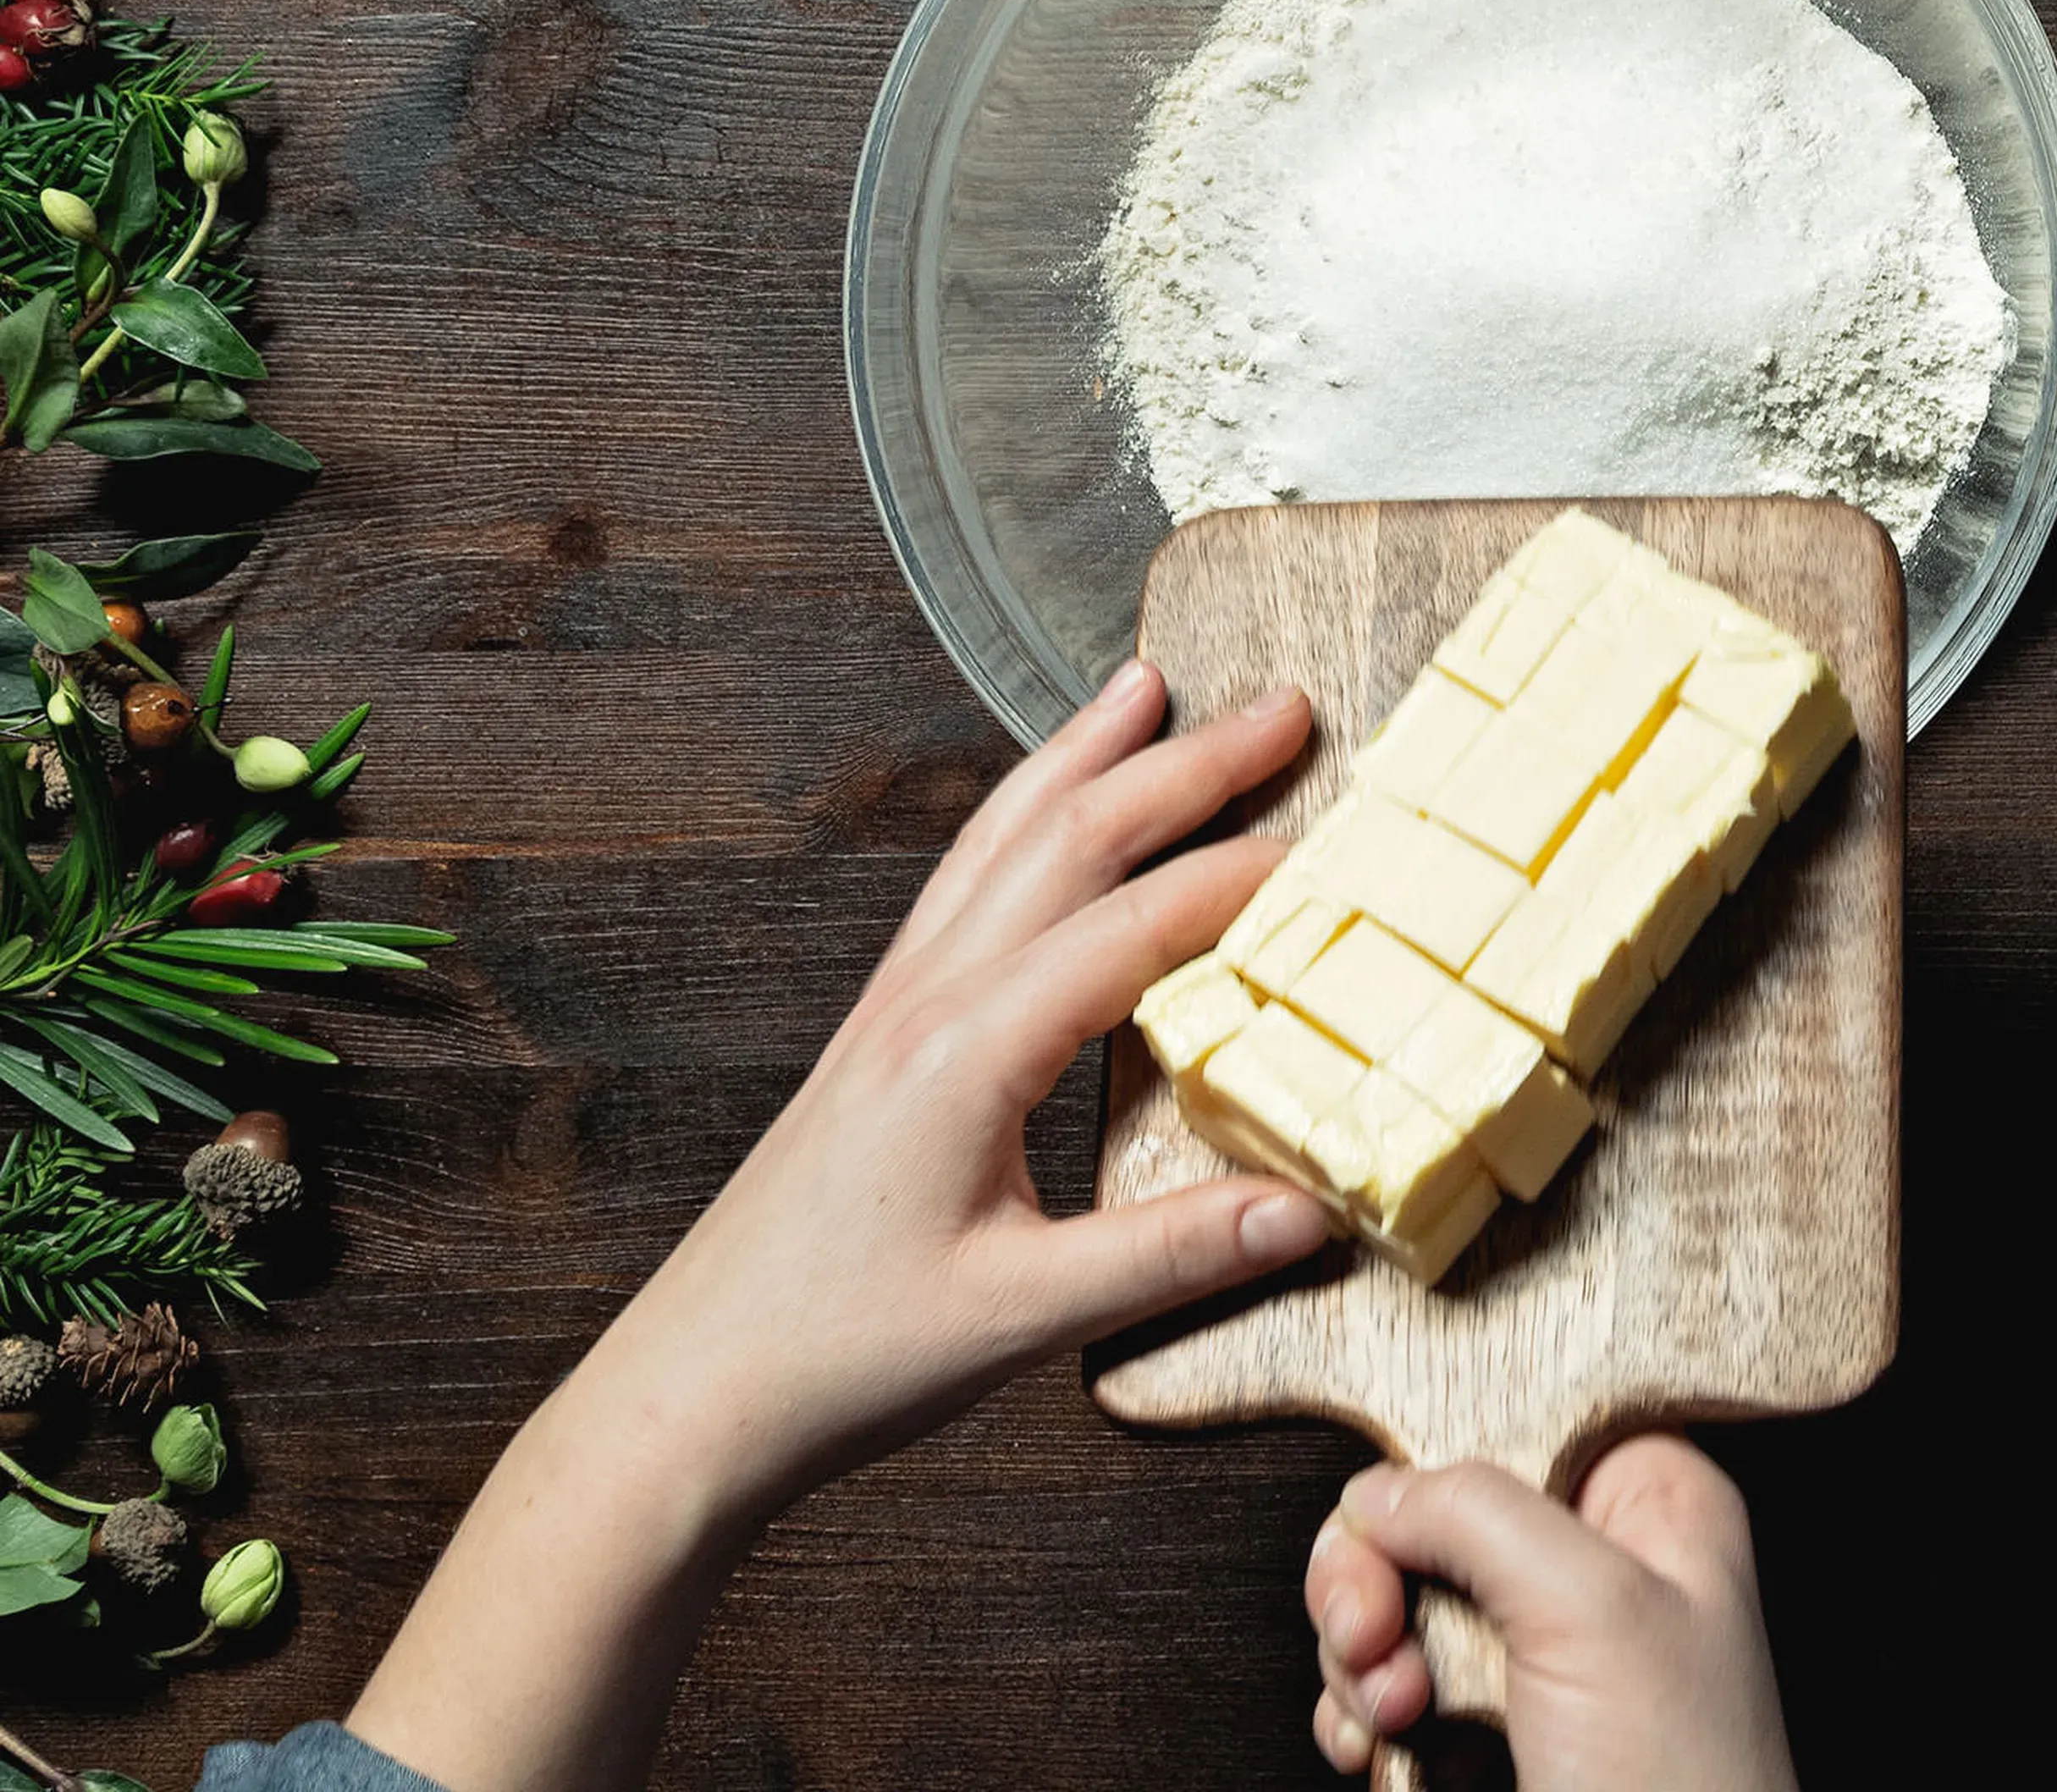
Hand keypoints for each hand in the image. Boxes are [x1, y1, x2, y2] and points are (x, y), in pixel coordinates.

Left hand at [583, 656, 1334, 1520]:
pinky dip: (1024, 818)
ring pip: (1001, 840)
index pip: (1134, 927)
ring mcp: (893, 1010)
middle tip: (1279, 708)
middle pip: (1068, 837)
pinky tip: (1043, 813)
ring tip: (1145, 690)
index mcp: (966, 1051)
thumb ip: (1173, 1254)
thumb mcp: (1022, 1316)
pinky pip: (964, 886)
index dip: (1243, 881)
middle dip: (1182, 762)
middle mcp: (925, 1003)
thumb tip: (1309, 1209)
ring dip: (1087, 758)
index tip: (1338, 855)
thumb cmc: (836, 1355)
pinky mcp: (878, 1038)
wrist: (691, 1393)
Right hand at [1301, 1437, 1801, 1791]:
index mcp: (1652, 1504)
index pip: (1514, 1416)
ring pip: (1400, 1600)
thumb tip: (1379, 1489)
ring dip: (1363, 1656)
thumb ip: (1480, 1514)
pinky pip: (1391, 1683)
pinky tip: (1373, 1747)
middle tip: (1368, 1633)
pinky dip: (1362, 1712)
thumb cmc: (1682, 1790)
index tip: (1389, 1518)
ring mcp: (1540, 1654)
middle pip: (1436, 1513)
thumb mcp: (1593, 1612)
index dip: (1437, 1461)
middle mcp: (1597, 1566)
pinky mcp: (1492, 1730)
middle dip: (1377, 1575)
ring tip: (1390, 1713)